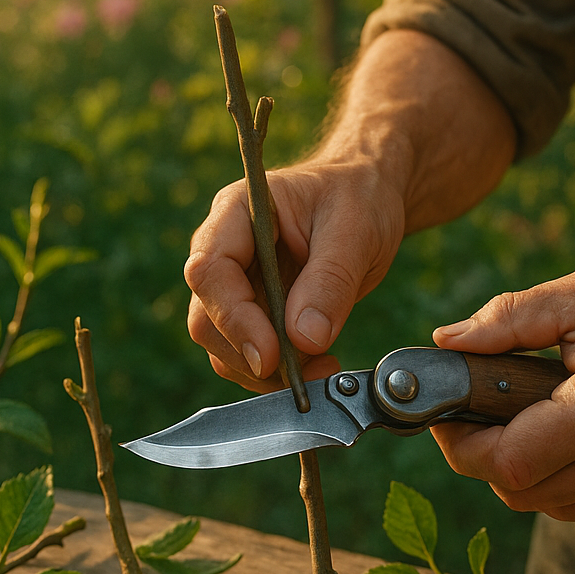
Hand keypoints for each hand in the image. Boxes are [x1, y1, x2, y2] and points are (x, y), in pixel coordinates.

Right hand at [184, 158, 405, 391]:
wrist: (368, 200)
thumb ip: (330, 281)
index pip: (209, 271)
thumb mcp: (356, 231)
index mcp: (236, 212)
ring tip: (321, 368)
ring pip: (221, 344)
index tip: (270, 356)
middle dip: (249, 355)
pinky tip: (316, 365)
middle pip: (206, 317)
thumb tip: (304, 339)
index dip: (234, 318)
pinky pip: (246, 354)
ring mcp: (233, 283)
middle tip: (306, 374)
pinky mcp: (251, 311)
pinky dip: (276, 374)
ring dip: (264, 372)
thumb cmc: (358, 199)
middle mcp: (222, 249)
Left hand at [428, 266, 574, 528]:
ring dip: (520, 467)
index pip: (506, 460)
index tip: (447, 414)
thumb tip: (448, 342)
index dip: (461, 442)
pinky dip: (555, 480)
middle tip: (485, 412)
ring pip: (539, 504)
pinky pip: (571, 509)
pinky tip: (569, 439)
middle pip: (514, 489)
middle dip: (485, 453)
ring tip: (531, 419)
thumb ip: (512, 316)